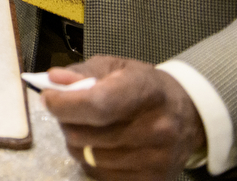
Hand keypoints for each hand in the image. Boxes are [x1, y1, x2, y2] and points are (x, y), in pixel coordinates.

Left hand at [41, 56, 206, 179]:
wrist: (188, 115)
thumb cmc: (144, 86)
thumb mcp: (116, 67)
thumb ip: (82, 72)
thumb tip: (53, 80)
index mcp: (145, 91)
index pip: (97, 105)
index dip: (64, 104)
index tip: (49, 98)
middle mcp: (156, 128)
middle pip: (85, 135)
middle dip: (66, 121)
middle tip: (68, 111)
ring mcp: (156, 159)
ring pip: (87, 158)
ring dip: (76, 142)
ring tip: (87, 127)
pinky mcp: (153, 180)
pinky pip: (100, 176)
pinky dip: (91, 161)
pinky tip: (101, 146)